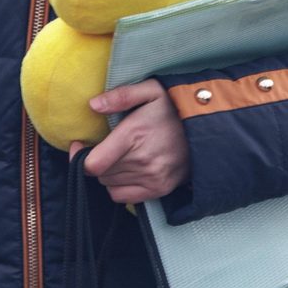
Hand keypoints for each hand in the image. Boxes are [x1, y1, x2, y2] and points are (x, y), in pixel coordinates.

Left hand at [73, 80, 190, 204]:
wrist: (208, 128)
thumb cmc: (175, 107)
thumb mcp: (151, 90)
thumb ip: (121, 96)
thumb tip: (93, 105)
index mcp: (134, 135)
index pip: (92, 164)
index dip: (79, 157)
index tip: (80, 145)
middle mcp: (142, 161)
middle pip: (99, 174)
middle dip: (96, 161)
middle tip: (104, 147)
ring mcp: (152, 178)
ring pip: (109, 185)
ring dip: (108, 173)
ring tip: (119, 157)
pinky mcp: (160, 189)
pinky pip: (123, 197)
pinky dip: (119, 186)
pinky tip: (128, 170)